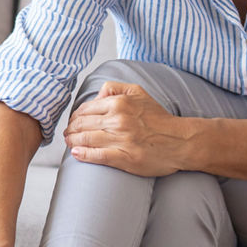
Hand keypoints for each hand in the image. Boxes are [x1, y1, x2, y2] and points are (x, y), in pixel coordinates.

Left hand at [62, 80, 193, 175]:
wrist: (180, 141)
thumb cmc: (159, 118)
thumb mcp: (139, 92)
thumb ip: (115, 88)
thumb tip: (96, 96)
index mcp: (119, 103)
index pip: (85, 109)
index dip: (74, 117)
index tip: (72, 123)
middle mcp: (118, 120)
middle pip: (82, 125)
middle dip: (70, 130)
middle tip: (66, 134)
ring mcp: (120, 140)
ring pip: (86, 139)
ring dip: (72, 142)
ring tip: (69, 143)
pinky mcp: (124, 158)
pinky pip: (97, 155)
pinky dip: (83, 154)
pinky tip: (76, 154)